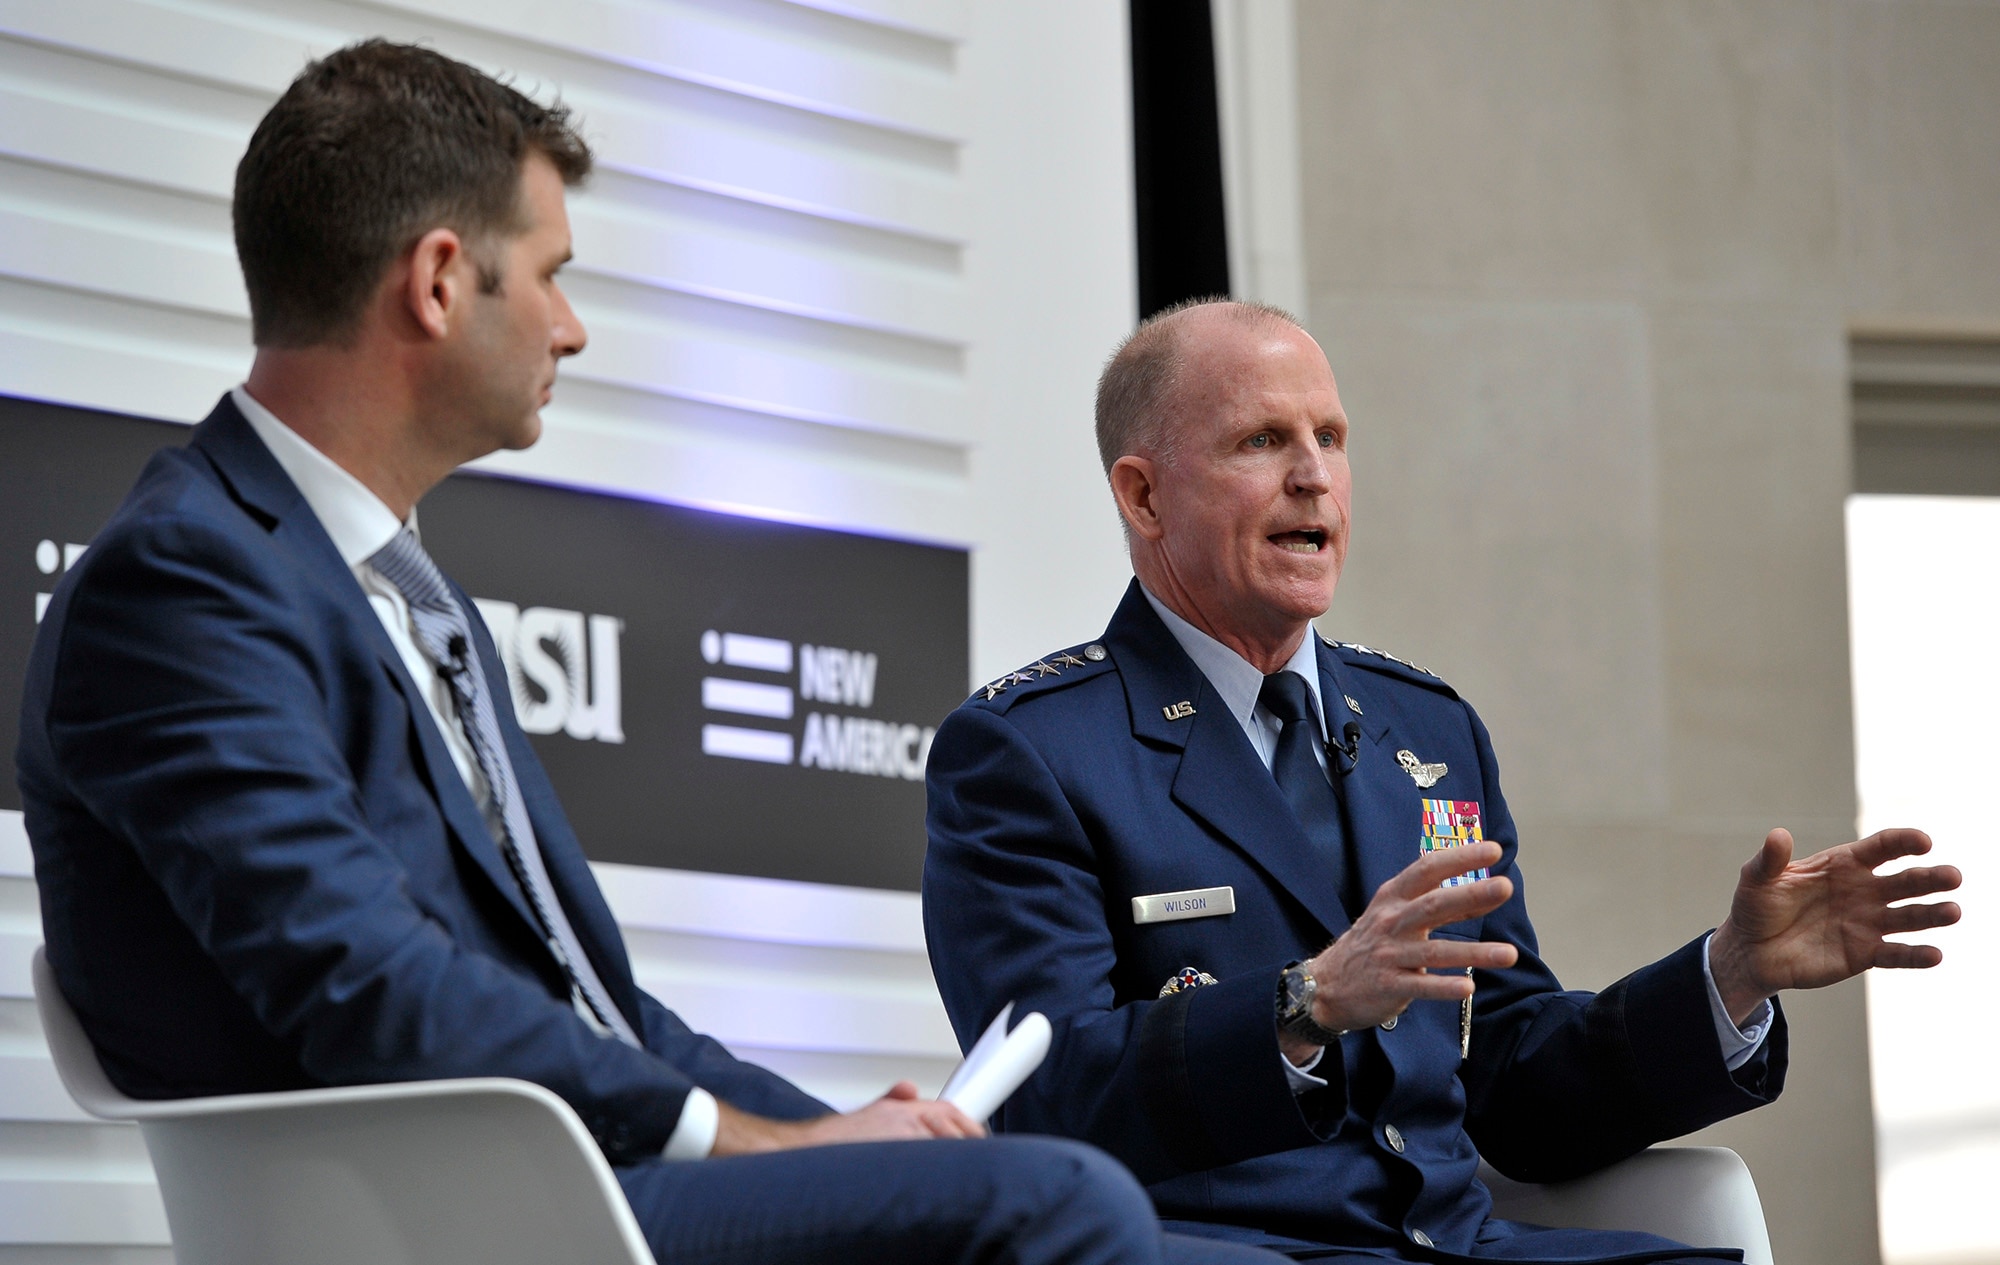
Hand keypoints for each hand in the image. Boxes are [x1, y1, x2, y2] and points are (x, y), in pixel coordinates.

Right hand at [712, 1081, 985, 1155]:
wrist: (801, 1153)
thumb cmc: (830, 1143)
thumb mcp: (867, 1114)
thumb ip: (891, 1102)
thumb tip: (909, 1089)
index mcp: (901, 1108)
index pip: (949, 1111)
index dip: (969, 1126)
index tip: (979, 1138)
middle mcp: (904, 1119)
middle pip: (953, 1127)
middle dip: (969, 1142)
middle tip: (981, 1157)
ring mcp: (901, 1140)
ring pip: (945, 1148)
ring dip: (956, 1159)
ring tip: (964, 1175)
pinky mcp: (895, 1159)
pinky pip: (929, 1167)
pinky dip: (939, 1176)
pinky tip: (944, 1184)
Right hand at [1282, 841, 1519, 1061]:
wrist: (1324, 986)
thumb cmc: (1371, 944)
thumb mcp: (1395, 915)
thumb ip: (1439, 906)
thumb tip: (1487, 897)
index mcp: (1393, 897)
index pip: (1428, 869)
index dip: (1460, 858)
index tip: (1493, 850)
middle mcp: (1391, 922)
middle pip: (1433, 904)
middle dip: (1471, 894)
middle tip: (1504, 886)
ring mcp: (1389, 955)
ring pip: (1435, 952)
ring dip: (1473, 952)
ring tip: (1508, 954)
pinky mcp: (1389, 986)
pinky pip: (1421, 987)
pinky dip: (1444, 987)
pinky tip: (1468, 987)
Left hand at [1708, 827, 1961, 1024]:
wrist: (1750, 950)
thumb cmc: (1756, 907)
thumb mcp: (1756, 879)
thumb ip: (1770, 859)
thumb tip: (1778, 835)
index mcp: (1843, 864)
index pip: (1881, 848)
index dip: (1903, 842)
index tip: (1924, 842)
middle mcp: (1864, 891)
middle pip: (1905, 881)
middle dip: (1930, 878)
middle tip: (1954, 876)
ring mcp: (1867, 923)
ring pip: (1909, 917)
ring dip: (1933, 914)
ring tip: (1954, 912)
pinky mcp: (1864, 954)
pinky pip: (1895, 954)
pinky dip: (1915, 955)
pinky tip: (1934, 955)